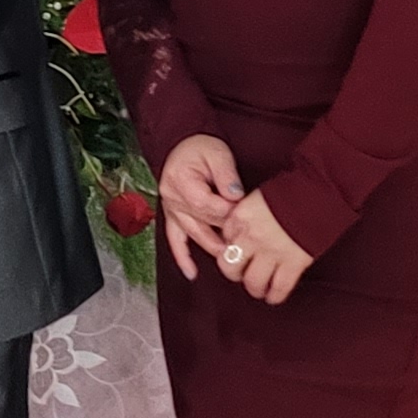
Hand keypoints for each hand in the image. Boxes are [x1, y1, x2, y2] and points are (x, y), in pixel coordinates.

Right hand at [156, 132, 241, 281]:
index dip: (227, 211)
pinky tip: (191, 272)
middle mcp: (172, 199)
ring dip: (212, 247)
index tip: (244, 213)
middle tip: (245, 235)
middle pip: (202, 223)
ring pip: (193, 235)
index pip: (206, 205)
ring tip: (230, 259)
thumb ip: (226, 174)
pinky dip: (182, 257)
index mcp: (181, 181)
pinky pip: (174, 240)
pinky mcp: (173, 217)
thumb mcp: (217, 152)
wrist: (184, 144)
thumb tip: (235, 195)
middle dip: (225, 230)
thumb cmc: (200, 147)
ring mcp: (171, 210)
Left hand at [219, 189, 314, 304]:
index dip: (230, 246)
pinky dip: (275, 296)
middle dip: (234, 273)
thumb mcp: (260, 196)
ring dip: (254, 288)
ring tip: (259, 289)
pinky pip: (279, 287)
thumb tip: (241, 231)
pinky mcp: (293, 262)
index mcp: (242, 216)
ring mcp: (272, 251)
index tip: (238, 250)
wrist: (322, 191)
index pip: (224, 239)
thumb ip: (248, 215)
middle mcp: (252, 236)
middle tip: (242, 274)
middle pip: (229, 266)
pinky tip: (274, 297)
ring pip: (252, 281)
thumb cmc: (295, 189)